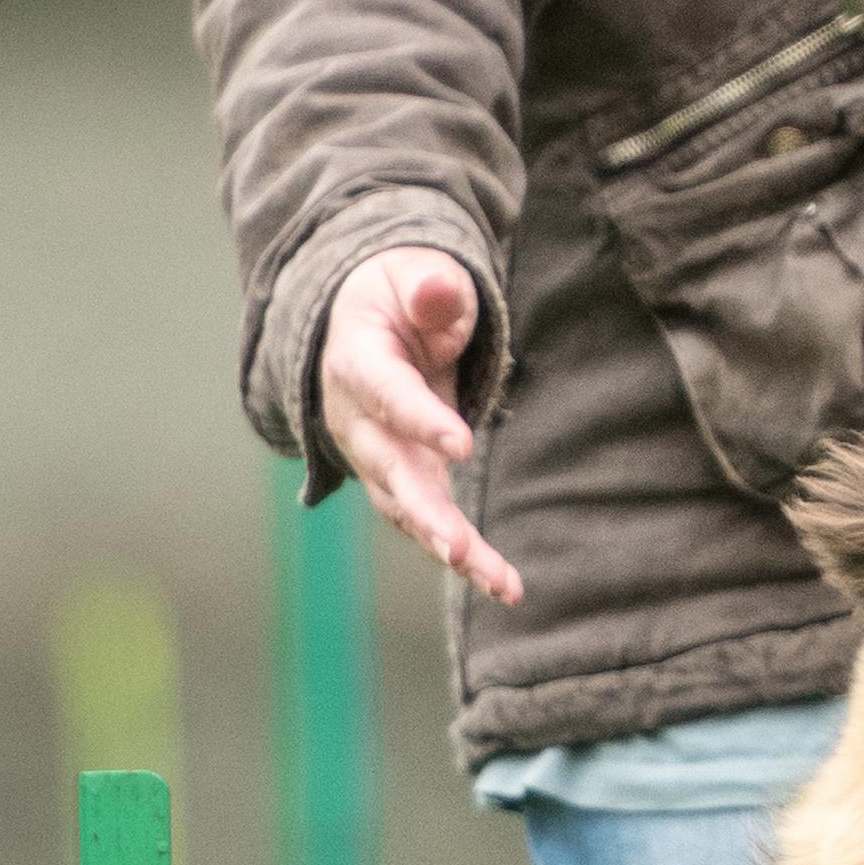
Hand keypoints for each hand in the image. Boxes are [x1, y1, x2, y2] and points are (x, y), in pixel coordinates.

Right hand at [319, 245, 523, 603]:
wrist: (371, 328)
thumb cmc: (398, 300)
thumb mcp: (412, 278)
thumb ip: (430, 289)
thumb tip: (441, 289)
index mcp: (357, 363)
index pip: (386, 394)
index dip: (419, 419)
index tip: (462, 444)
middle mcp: (359, 422)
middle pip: (388, 471)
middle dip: (423, 512)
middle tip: (455, 547)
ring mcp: (381, 459)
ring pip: (410, 511)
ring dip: (453, 550)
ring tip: (501, 584)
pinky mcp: (408, 484)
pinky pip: (432, 525)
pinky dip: (467, 558)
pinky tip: (506, 586)